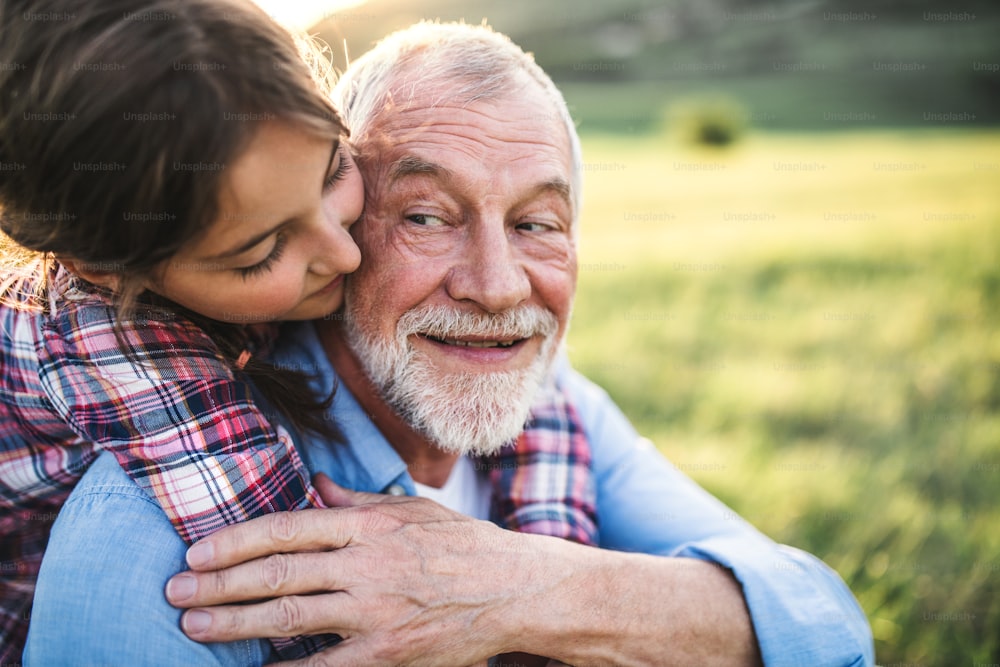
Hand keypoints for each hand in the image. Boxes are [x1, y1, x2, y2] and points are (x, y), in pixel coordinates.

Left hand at [165, 474, 533, 665]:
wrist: (516, 589)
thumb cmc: (463, 545)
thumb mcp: (413, 509)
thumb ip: (359, 500)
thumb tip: (317, 485)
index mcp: (370, 525)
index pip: (288, 527)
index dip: (236, 540)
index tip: (196, 552)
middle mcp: (367, 564)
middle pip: (278, 572)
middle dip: (219, 583)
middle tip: (173, 591)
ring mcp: (376, 611)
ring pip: (290, 617)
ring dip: (235, 622)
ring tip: (192, 624)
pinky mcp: (387, 653)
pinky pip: (324, 666)